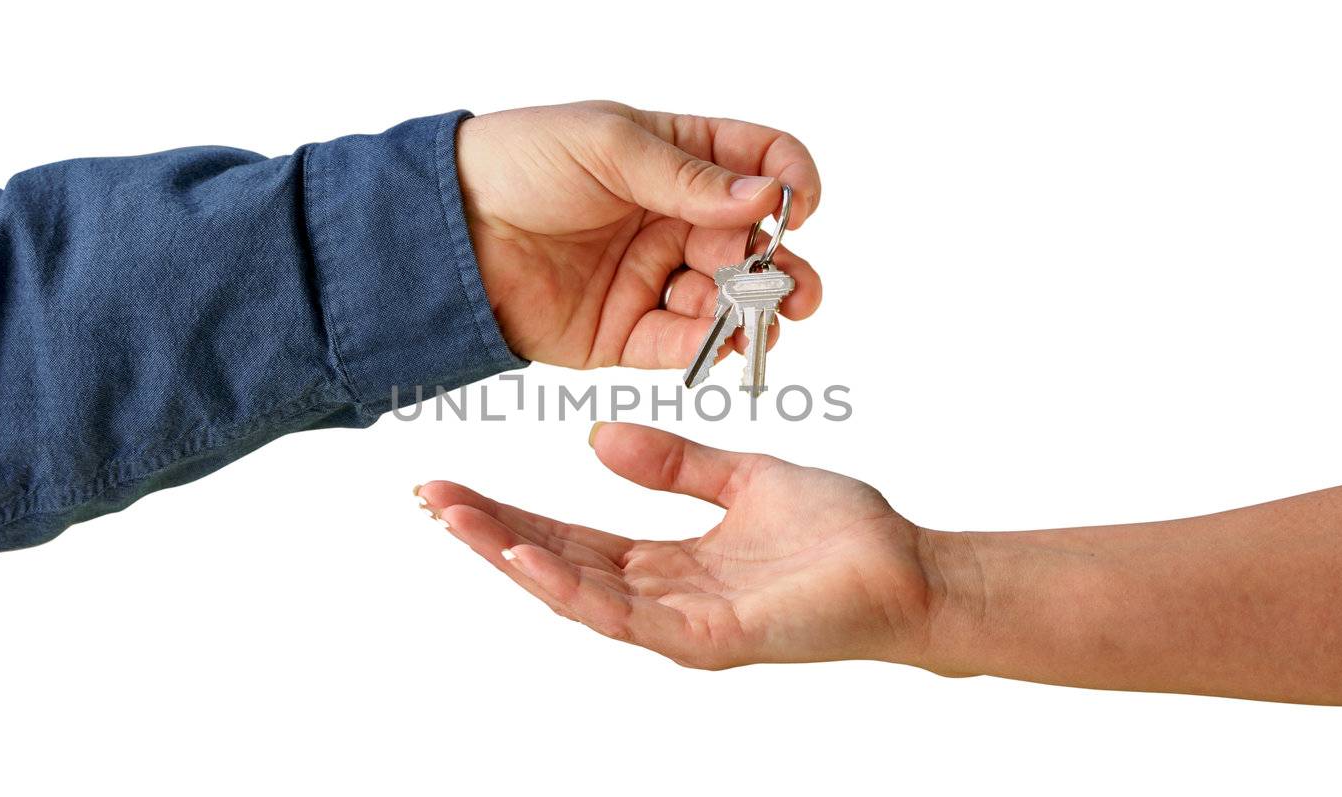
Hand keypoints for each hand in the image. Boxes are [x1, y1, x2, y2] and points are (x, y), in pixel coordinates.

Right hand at [416, 422, 931, 669]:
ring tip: (458, 520)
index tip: (454, 483)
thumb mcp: (742, 475)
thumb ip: (673, 461)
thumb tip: (598, 436)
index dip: (509, 510)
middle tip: (430, 496)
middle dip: (489, 532)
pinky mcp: (709, 639)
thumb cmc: (841, 532)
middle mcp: (663, 597)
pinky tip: (528, 557)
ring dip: (512, 556)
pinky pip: (626, 617)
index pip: (568, 534)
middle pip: (557, 563)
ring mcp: (681, 623)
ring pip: (577, 592)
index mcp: (667, 562)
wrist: (911, 567)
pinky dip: (572, 588)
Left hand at [455, 101, 822, 368]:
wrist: (446, 230)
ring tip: (757, 321)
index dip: (789, 182)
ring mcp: (652, 276)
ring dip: (751, 312)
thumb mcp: (605, 146)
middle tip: (798, 292)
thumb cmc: (517, 163)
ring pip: (726, 300)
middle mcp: (673, 219)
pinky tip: (720, 342)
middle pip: (753, 244)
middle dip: (785, 268)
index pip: (757, 163)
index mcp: (675, 158)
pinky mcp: (625, 331)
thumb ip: (685, 176)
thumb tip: (763, 197)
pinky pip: (679, 343)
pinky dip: (706, 346)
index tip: (798, 207)